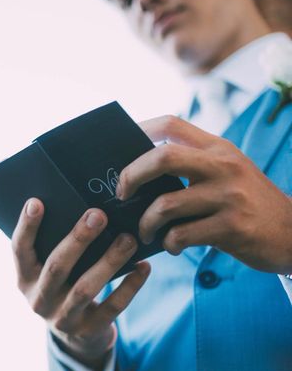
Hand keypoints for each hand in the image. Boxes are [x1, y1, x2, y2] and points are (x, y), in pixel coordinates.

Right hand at [12, 198, 150, 370]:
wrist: (74, 337)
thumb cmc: (64, 286)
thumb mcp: (50, 272)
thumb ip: (57, 247)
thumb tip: (85, 209)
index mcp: (25, 278)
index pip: (20, 250)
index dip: (26, 227)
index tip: (36, 202)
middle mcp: (39, 299)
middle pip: (56, 267)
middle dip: (77, 240)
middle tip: (98, 215)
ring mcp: (62, 318)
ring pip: (85, 288)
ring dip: (108, 261)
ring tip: (128, 239)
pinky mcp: (88, 331)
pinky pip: (112, 307)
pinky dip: (130, 286)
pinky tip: (143, 266)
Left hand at [116, 115, 291, 272]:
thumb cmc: (248, 203)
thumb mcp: (227, 171)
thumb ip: (193, 164)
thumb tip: (139, 173)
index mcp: (218, 148)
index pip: (171, 124)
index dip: (139, 131)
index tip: (121, 147)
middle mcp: (223, 166)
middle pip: (162, 157)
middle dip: (131, 176)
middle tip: (122, 193)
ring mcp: (229, 196)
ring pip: (165, 204)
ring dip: (146, 223)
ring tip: (147, 232)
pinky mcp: (232, 227)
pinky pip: (181, 234)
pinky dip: (169, 243)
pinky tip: (172, 246)